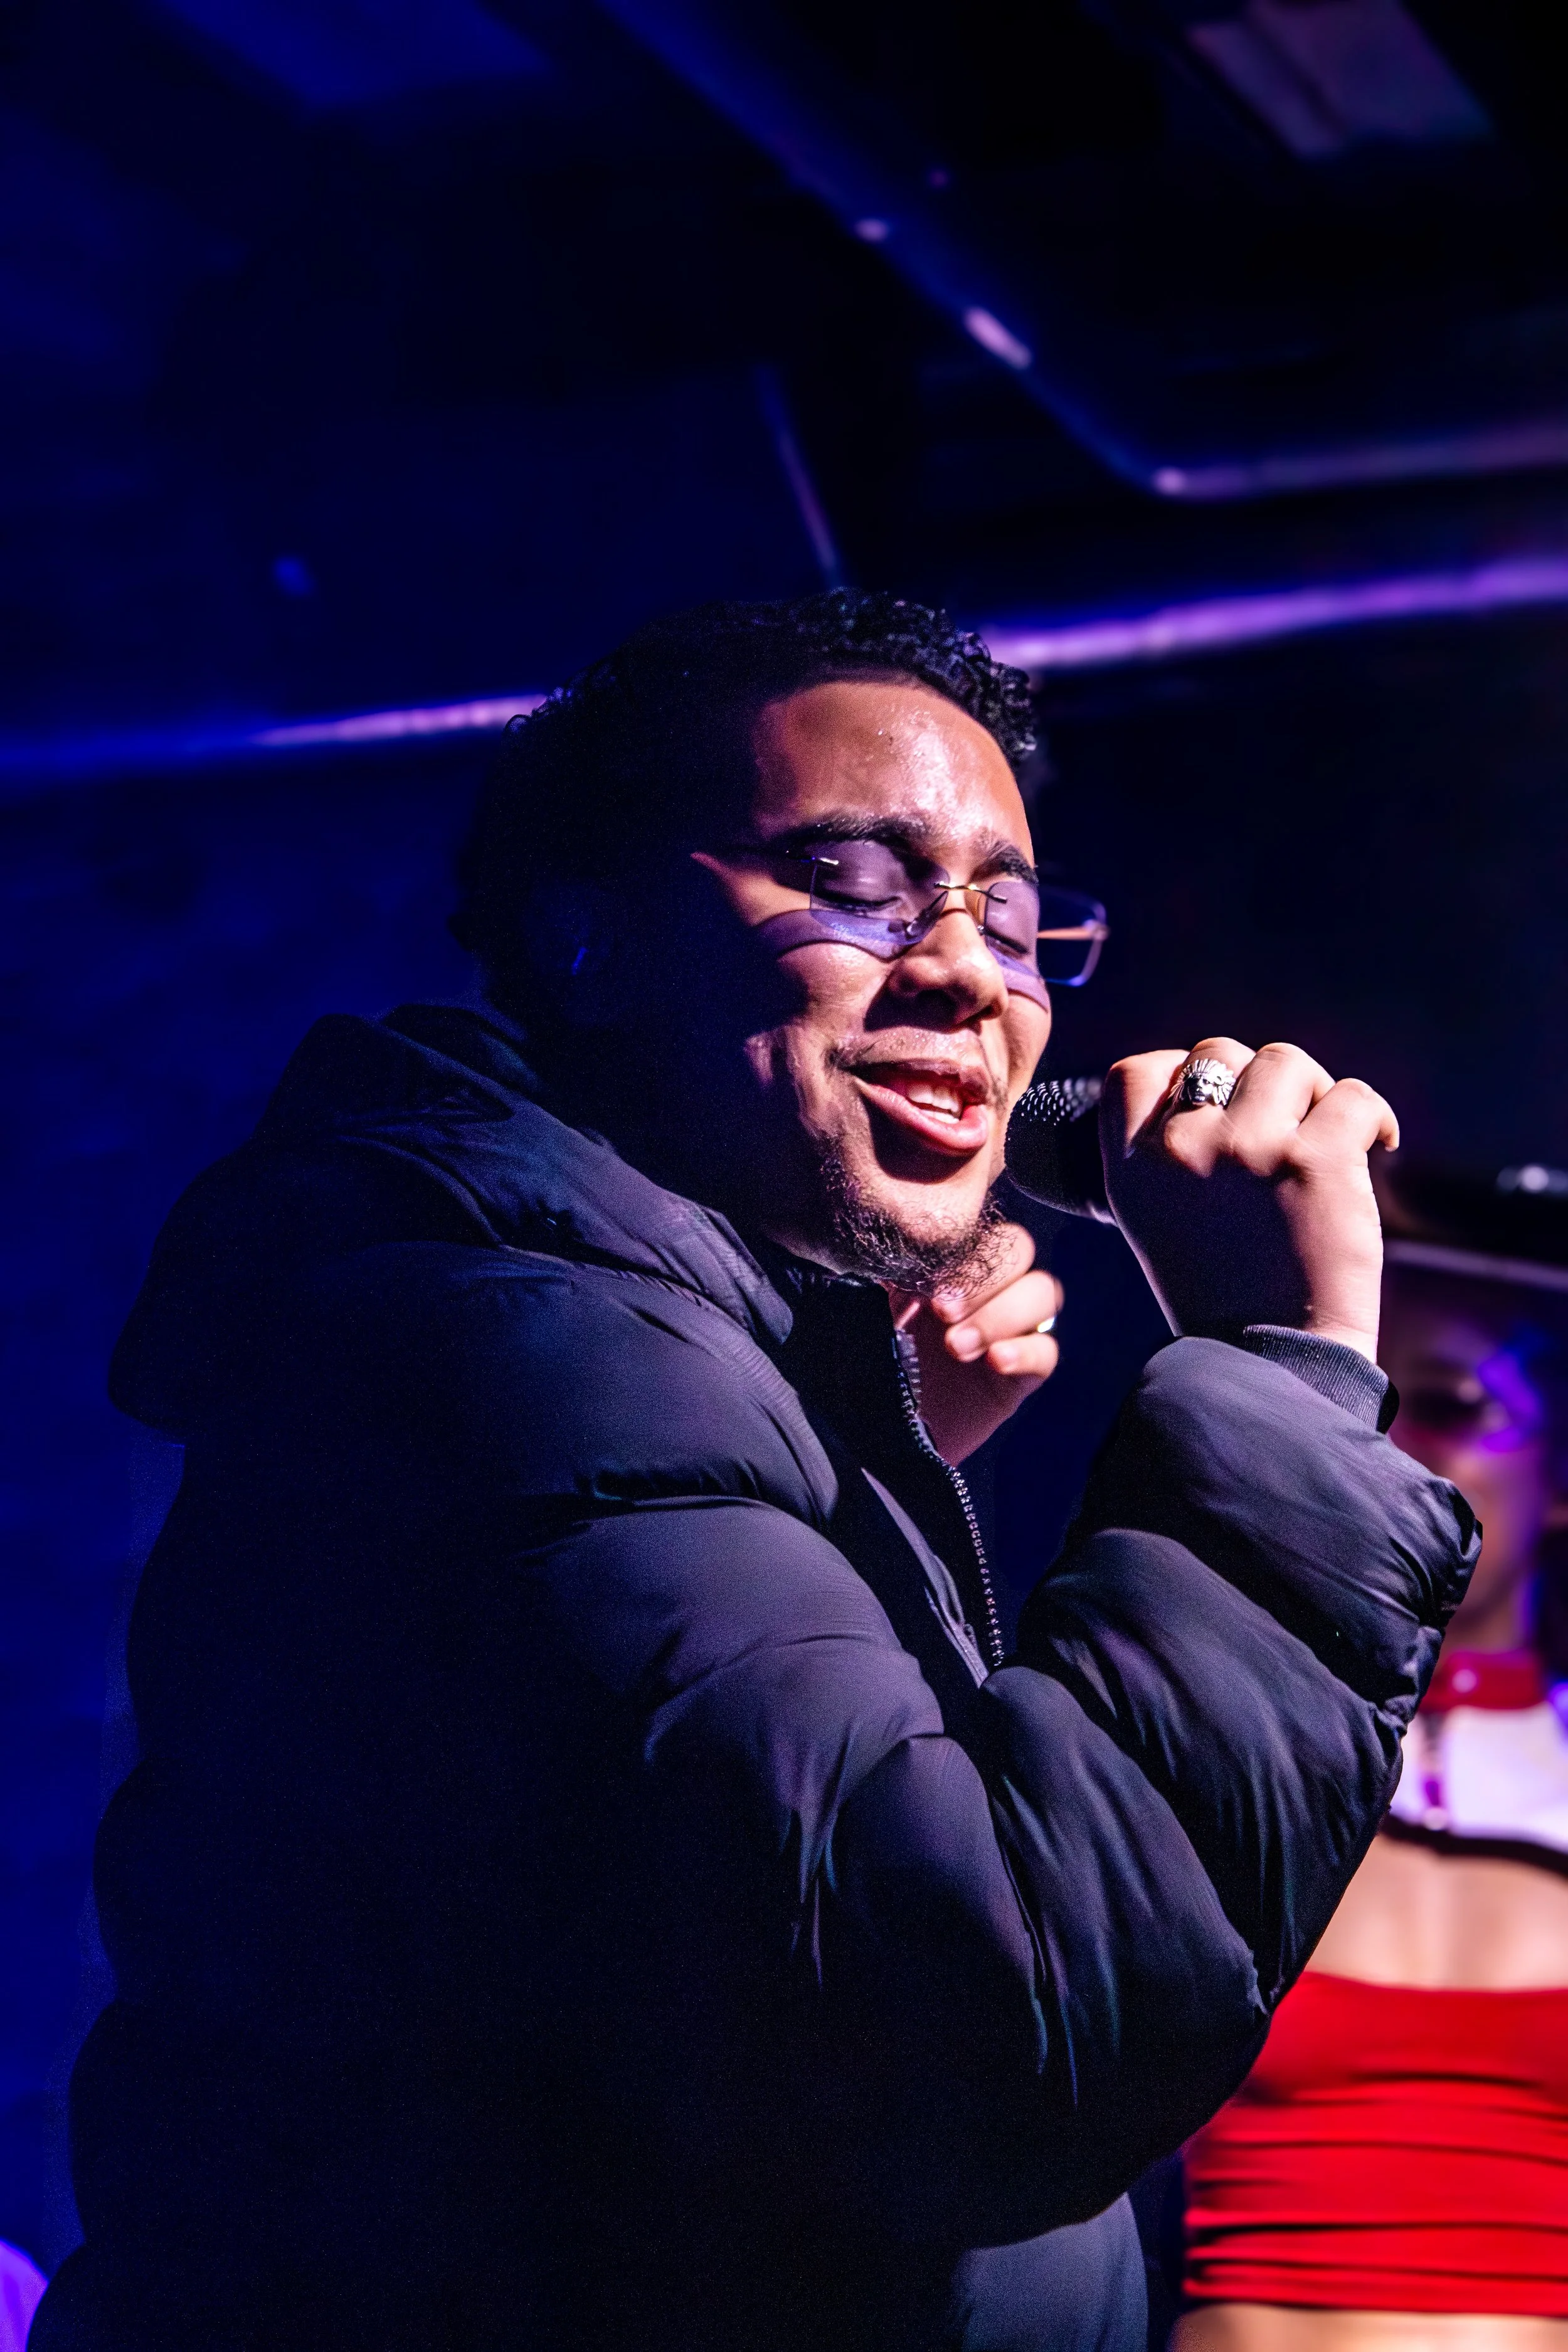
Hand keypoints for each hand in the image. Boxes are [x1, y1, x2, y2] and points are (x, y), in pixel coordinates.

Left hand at [889, 1222, 1062, 1465]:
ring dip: (1002, 1314)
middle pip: (1020, 1251)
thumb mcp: (868, 1310)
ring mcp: (1007, 1331)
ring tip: (957, 1347)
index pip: (980, 1230)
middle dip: (986, 1278)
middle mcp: (984, 1291)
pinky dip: (1027, 1350)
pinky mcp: (1019, 1376)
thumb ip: (888, 1273)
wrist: (870, 1433)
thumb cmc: (865, 1363)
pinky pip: (1047, 1351)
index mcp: (948, 1266)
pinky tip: (996, 1361)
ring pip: (1043, 1292)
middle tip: (943, 1312)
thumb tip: (890, 1246)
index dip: (964, 1250)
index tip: (927, 1284)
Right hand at [1102, 1037, 1397, 1359]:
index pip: (1135, 1072)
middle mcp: (1182, 1149)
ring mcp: (1249, 1149)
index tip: (1216, 1103)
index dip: (1178, 1072)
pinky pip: (1353, 1096)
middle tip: (1283, 1130)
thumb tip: (1213, 1093)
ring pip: (1285, 1062)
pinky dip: (1372, 1117)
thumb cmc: (1222, 1303)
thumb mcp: (1159, 1224)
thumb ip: (1171, 1159)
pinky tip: (1377, 1146)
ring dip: (1312, 1092)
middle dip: (1254, 1083)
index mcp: (1132, 1169)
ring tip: (1325, 1139)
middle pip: (1217, 1053)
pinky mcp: (1317, 1160)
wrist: (1271, 1368)